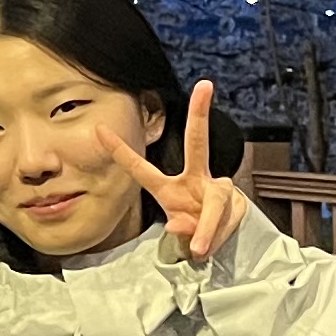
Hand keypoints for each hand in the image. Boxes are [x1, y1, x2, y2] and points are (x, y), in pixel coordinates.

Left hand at [106, 80, 247, 261]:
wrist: (225, 244)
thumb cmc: (194, 233)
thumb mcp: (180, 237)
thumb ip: (179, 231)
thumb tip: (180, 225)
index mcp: (168, 187)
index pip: (139, 168)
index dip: (119, 150)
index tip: (98, 129)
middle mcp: (195, 178)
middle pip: (197, 143)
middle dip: (199, 114)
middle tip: (204, 86)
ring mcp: (218, 188)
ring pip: (215, 202)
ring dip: (208, 228)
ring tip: (200, 250)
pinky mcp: (237, 201)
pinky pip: (226, 219)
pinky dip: (217, 236)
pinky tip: (211, 246)